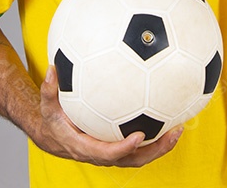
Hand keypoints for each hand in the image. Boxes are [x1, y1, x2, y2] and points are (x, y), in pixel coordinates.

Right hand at [34, 65, 182, 166]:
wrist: (55, 137)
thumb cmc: (53, 121)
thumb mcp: (48, 106)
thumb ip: (49, 89)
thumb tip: (52, 67)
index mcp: (86, 147)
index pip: (108, 153)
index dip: (124, 148)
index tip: (139, 136)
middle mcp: (102, 154)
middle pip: (132, 160)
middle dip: (155, 150)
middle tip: (172, 133)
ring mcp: (112, 153)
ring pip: (140, 157)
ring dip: (161, 146)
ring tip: (179, 129)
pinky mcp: (119, 148)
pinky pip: (139, 149)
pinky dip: (156, 140)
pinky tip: (169, 122)